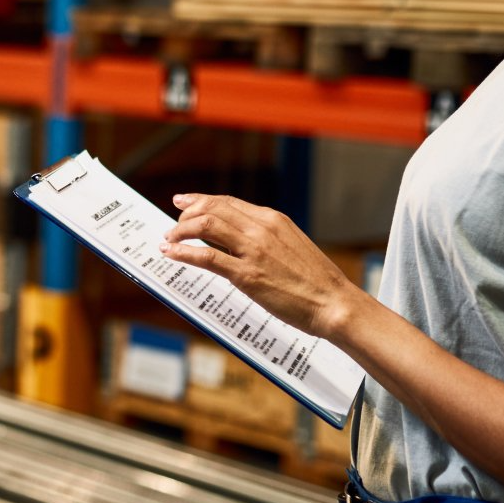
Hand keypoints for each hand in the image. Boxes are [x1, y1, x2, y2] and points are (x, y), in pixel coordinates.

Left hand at [161, 193, 355, 337]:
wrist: (333, 302)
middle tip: (172, 225)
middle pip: (212, 209)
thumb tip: (240, 235)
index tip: (183, 201)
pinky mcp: (247, 275)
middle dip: (185, 214)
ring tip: (170, 240)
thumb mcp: (291, 243)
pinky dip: (183, 252)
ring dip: (180, 231)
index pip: (227, 202)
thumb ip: (266, 236)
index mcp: (272, 219)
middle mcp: (261, 228)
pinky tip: (172, 254)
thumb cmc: (315, 280)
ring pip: (205, 226)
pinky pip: (207, 257)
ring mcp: (253, 250)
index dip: (200, 200)